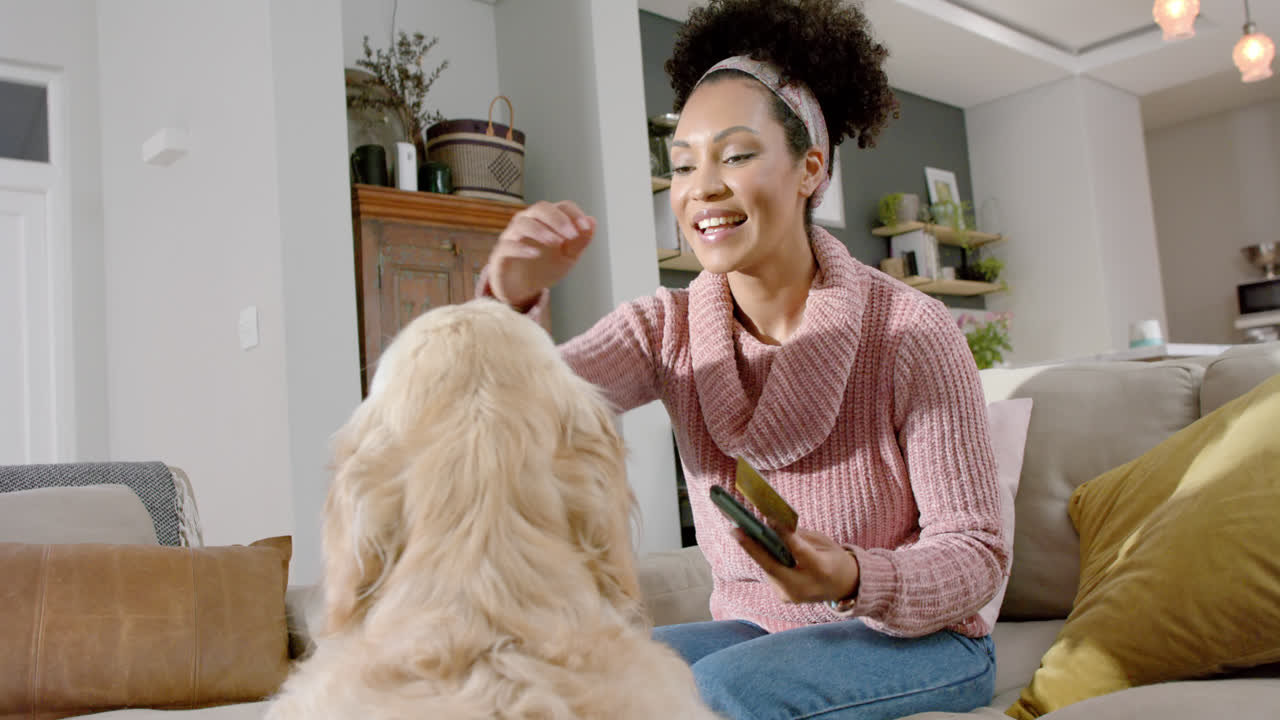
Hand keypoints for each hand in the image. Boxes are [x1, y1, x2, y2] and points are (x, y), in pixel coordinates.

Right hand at [488, 200, 596, 307]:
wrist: (522, 288)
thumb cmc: (545, 266)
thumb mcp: (568, 257)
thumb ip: (580, 241)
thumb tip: (592, 221)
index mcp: (547, 220)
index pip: (562, 207)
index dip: (574, 214)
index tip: (584, 228)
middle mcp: (528, 222)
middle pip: (540, 208)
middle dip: (557, 219)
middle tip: (571, 235)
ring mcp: (512, 236)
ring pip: (523, 223)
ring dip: (541, 230)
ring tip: (556, 243)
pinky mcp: (501, 253)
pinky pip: (508, 245)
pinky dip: (521, 248)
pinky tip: (535, 254)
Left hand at [733, 524, 859, 604]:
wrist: (845, 588)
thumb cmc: (834, 560)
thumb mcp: (824, 543)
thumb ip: (800, 536)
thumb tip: (774, 524)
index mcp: (821, 570)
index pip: (798, 551)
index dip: (783, 535)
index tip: (768, 519)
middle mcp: (804, 587)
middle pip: (773, 567)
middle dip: (751, 547)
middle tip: (734, 530)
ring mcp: (793, 596)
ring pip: (768, 570)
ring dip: (754, 551)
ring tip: (739, 532)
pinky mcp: (784, 598)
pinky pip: (771, 575)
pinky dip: (764, 560)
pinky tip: (753, 545)